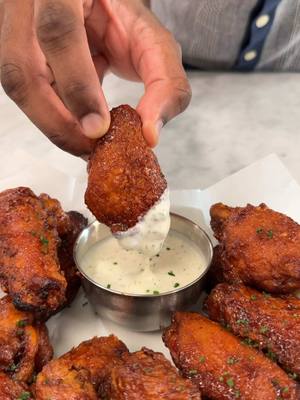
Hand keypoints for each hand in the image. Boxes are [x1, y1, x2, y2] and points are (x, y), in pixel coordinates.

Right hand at [0, 0, 190, 155]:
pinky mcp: (16, 52)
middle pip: (22, 70)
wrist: (98, 7)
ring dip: (54, 122)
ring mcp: (15, 28)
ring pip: (19, 87)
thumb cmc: (125, 21)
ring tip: (87, 140)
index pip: (58, 32)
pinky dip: (55, 113)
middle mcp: (30, 5)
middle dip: (57, 121)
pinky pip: (27, 92)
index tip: (98, 128)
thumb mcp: (154, 43)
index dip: (76, 84)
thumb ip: (166, 83)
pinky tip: (77, 121)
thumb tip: (150, 134)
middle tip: (91, 148)